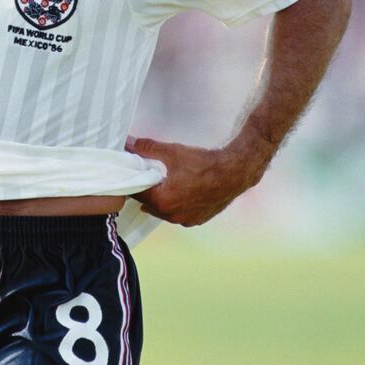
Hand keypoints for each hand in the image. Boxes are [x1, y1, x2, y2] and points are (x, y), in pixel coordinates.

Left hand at [125, 131, 273, 226]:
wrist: (234, 173)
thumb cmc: (204, 164)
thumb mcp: (173, 152)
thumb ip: (148, 148)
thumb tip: (129, 143)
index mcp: (162, 201)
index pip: (137, 194)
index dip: (134, 182)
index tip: (134, 174)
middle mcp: (172, 216)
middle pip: (150, 204)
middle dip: (148, 191)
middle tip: (150, 176)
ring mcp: (186, 221)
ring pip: (164, 211)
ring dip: (162, 200)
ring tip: (167, 183)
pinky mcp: (198, 220)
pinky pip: (180, 215)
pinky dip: (177, 205)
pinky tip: (182, 192)